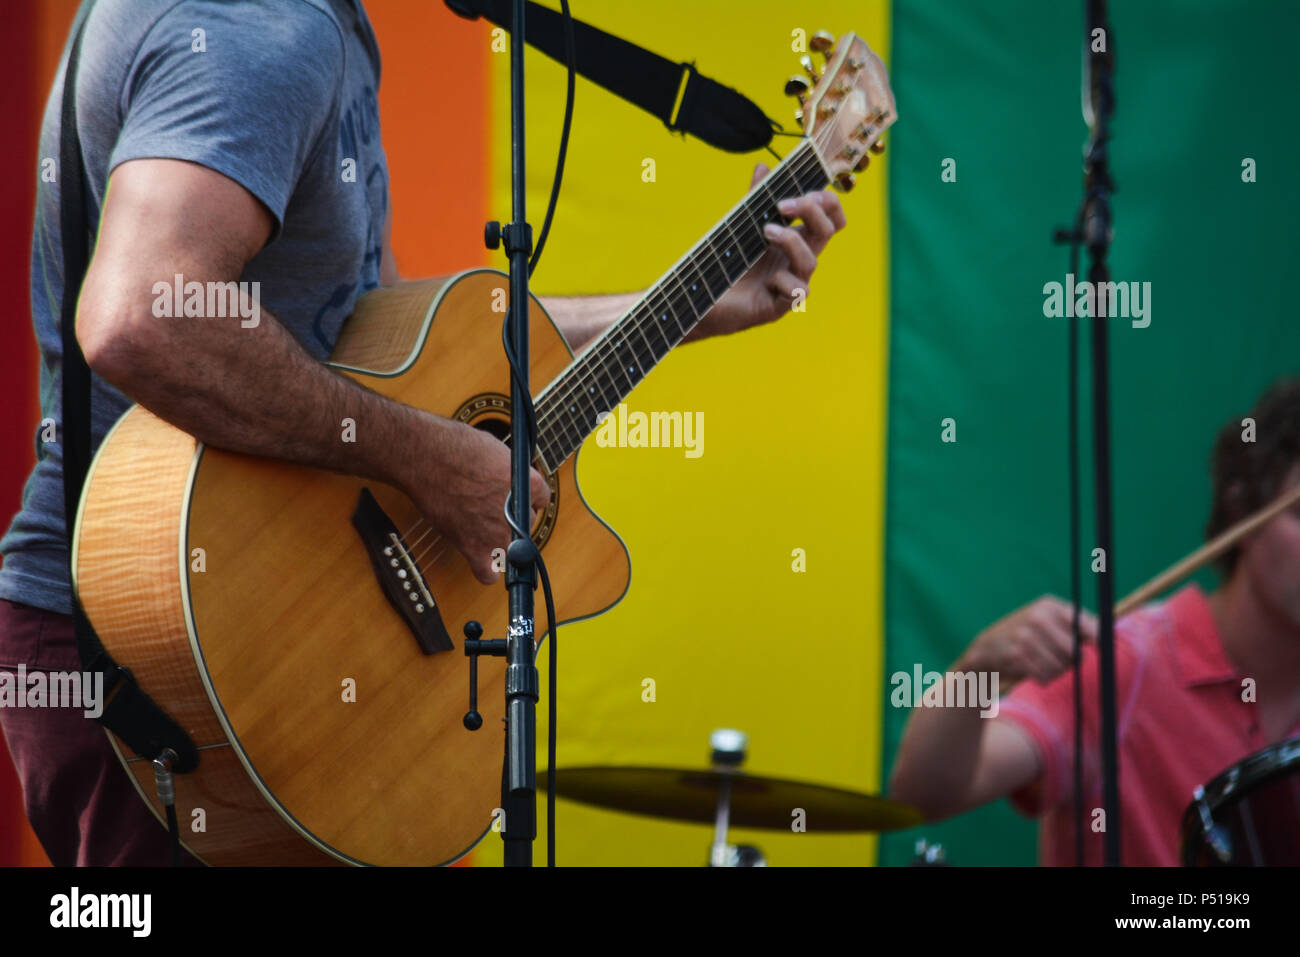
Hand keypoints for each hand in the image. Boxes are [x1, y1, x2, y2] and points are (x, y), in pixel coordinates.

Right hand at [402, 418, 549, 584]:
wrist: (427, 457)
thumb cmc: (456, 448)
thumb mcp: (497, 451)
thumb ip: (510, 473)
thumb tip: (509, 483)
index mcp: (529, 484)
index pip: (541, 498)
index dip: (525, 496)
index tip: (513, 495)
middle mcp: (519, 511)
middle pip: (527, 523)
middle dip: (512, 517)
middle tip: (488, 506)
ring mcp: (498, 532)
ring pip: (512, 548)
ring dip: (501, 541)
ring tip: (480, 525)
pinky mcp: (474, 547)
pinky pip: (488, 574)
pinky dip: (486, 571)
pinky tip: (481, 560)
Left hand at [696, 163, 846, 338]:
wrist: (706, 297)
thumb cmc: (730, 263)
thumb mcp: (743, 226)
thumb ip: (755, 199)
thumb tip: (762, 166)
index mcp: (797, 238)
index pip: (830, 217)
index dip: (828, 202)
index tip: (804, 191)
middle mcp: (799, 260)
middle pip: (828, 230)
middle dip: (811, 210)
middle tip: (782, 204)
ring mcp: (793, 283)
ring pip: (811, 261)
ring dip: (791, 241)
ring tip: (766, 231)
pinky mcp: (781, 306)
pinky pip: (798, 291)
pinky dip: (784, 280)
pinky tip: (767, 279)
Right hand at [959, 595, 1097, 692]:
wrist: (986, 648)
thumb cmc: (1026, 637)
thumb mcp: (1047, 622)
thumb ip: (1076, 626)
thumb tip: (1111, 638)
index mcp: (1050, 605)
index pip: (1090, 627)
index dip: (1101, 643)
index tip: (1102, 652)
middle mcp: (1039, 617)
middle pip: (1076, 652)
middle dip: (1071, 661)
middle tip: (1059, 659)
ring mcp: (1026, 635)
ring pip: (1061, 667)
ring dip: (1055, 672)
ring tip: (1042, 664)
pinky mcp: (1017, 654)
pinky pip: (1045, 676)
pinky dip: (1043, 679)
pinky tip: (1033, 671)